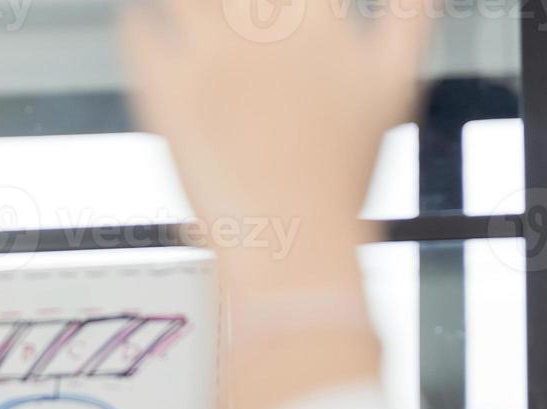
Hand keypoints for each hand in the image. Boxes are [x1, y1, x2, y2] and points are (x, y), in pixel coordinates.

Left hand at [119, 0, 430, 284]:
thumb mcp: (394, 84)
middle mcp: (259, 26)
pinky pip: (136, 31)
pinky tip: (145, 27)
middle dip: (230, 3)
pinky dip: (137, 23)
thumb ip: (410, 16)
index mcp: (315, 16)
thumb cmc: (344, 174)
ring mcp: (206, 58)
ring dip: (180, 2)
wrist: (294, 245)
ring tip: (193, 22)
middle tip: (234, 23)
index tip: (278, 9)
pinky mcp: (163, 92)